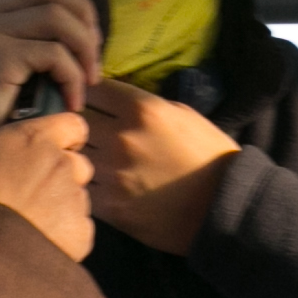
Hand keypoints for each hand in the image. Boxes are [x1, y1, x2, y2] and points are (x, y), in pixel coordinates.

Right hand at [0, 0, 101, 128]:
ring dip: (85, 48)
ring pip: (57, 16)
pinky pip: (55, 52)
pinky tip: (73, 100)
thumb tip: (80, 8)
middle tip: (96, 54)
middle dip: (85, 16)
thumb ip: (27, 25)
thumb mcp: (7, 54)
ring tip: (89, 79)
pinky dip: (74, 76)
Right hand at [0, 111, 94, 261]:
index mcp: (35, 138)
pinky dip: (63, 235)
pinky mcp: (79, 234)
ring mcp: (73, 200)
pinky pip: (78, 229)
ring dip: (60, 206)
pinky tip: (35, 242)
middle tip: (30, 192)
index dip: (64, 137)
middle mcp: (62, 164)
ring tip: (28, 223)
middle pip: (78, 164)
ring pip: (77, 199)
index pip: (72, 126)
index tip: (48, 149)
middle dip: (61, 175)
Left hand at [79, 78, 237, 255]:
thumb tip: (113, 100)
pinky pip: (82, 188)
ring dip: (77, 156)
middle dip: (79, 125)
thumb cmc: (208, 156)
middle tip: (84, 132)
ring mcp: (113, 174)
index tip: (92, 104)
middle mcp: (123, 137)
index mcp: (143, 109)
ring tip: (84, 159)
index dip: (90, 96)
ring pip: (73, 155)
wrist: (224, 206)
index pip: (94, 90)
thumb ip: (144, 104)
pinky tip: (95, 186)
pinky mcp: (111, 207)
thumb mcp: (182, 114)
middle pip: (77, 120)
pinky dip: (84, 185)